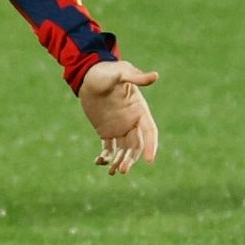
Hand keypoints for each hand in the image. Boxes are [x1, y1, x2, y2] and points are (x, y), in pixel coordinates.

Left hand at [78, 60, 158, 174]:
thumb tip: (155, 76)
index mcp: (140, 110)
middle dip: (131, 159)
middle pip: (136, 145)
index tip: (150, 160)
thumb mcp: (120, 72)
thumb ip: (134, 77)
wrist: (89, 75)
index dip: (151, 146)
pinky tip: (99, 162)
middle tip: (123, 170)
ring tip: (113, 172)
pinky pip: (109, 147)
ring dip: (120, 161)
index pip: (150, 132)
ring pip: (124, 150)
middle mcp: (133, 122)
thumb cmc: (106, 72)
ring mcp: (120, 128)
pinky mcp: (106, 131)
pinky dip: (106, 156)